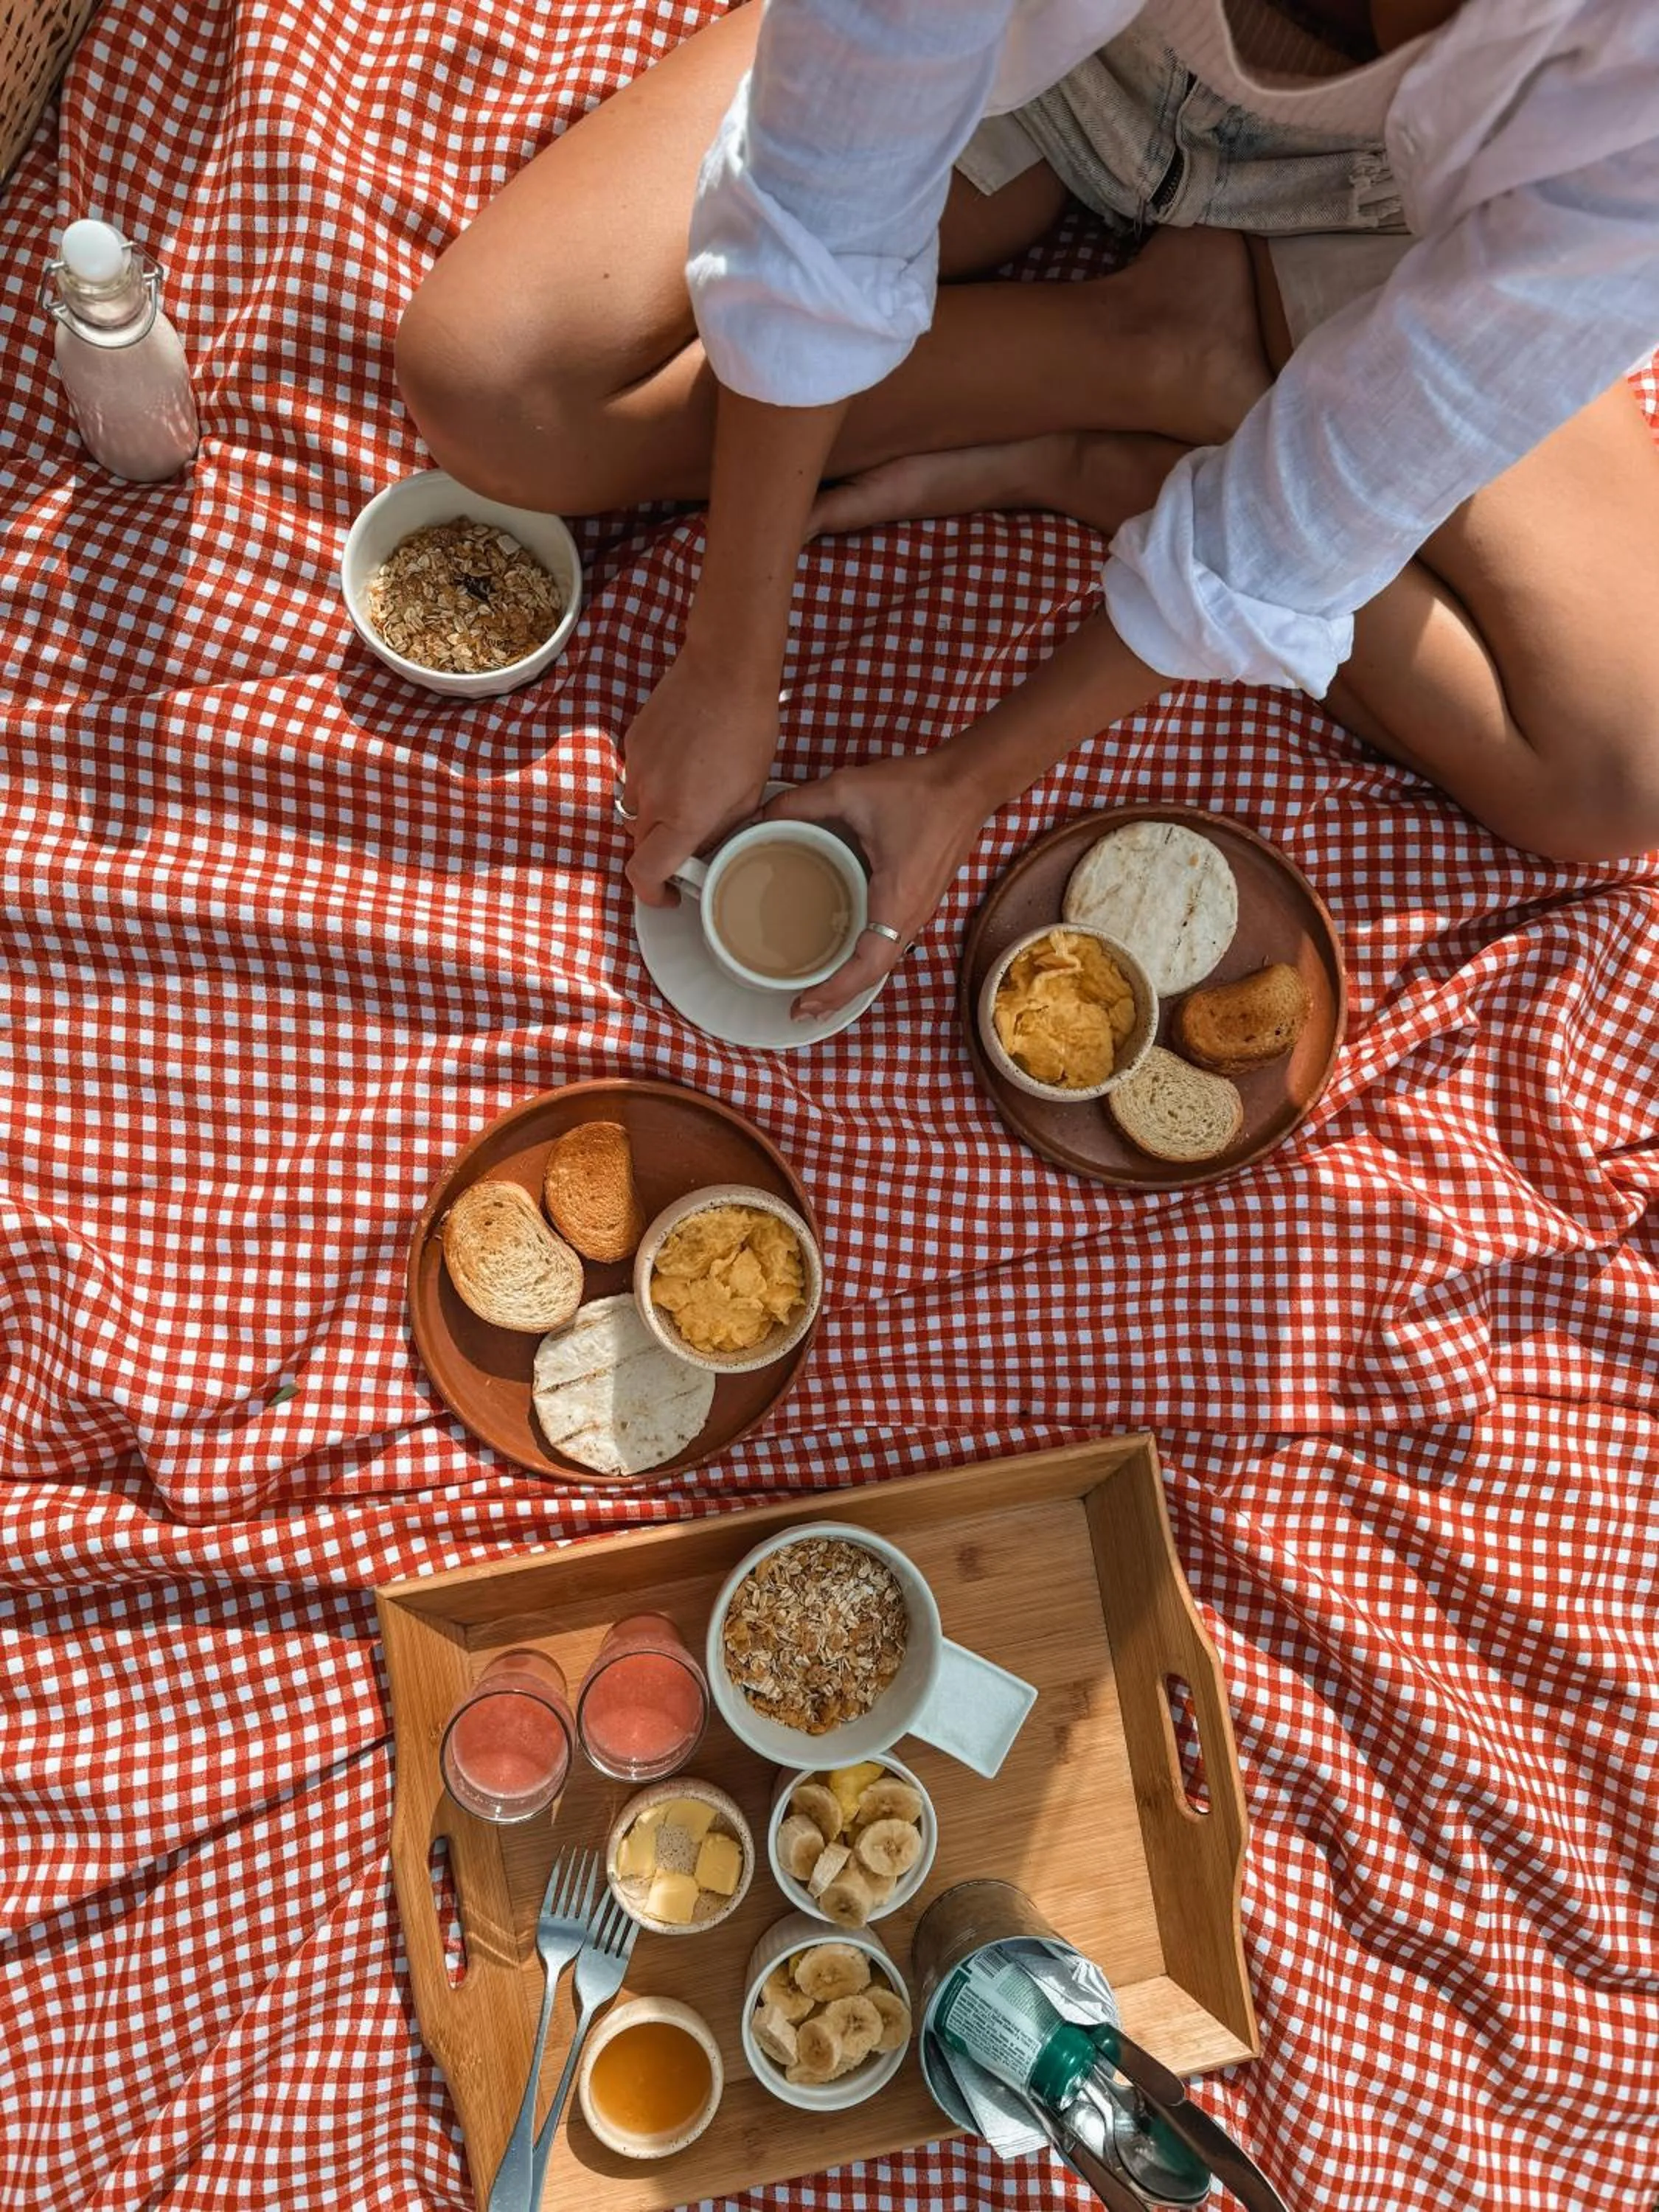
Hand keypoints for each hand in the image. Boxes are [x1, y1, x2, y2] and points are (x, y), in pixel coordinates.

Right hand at [621, 646, 776, 905]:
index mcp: (683, 817)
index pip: (645, 874)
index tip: (668, 895)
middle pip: (640, 845)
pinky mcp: (631, 743)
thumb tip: (704, 850)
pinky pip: (637, 778)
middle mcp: (651, 798)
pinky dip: (656, 782)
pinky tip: (685, 760)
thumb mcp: (748, 792)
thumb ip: (721, 831)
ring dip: (659, 815)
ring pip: (638, 811)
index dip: (653, 894)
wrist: (725, 669)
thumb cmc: (748, 729)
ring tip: (693, 790)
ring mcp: (636, 769)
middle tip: (693, 838)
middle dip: (662, 851)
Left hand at [764, 751, 990, 1018]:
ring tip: (816, 990)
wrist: (967, 782)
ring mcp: (920, 910)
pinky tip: (842, 953)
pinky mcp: (920, 900)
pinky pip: (890, 942)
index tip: (803, 1003)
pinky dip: (864, 958)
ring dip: (851, 980)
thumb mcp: (850, 788)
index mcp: (897, 899)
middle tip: (800, 1007)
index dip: (835, 990)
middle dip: (837, 996)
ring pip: (883, 960)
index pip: (867, 965)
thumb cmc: (919, 789)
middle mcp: (912, 915)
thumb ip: (801, 803)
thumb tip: (760, 817)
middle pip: (873, 974)